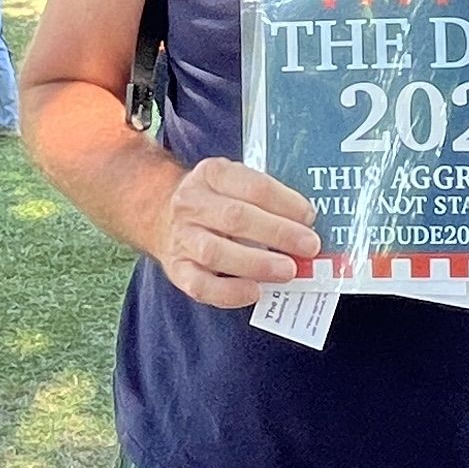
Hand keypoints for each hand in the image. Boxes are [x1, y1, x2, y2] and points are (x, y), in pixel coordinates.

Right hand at [151, 157, 323, 309]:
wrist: (159, 212)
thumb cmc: (214, 201)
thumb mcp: (234, 183)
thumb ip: (266, 200)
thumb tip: (306, 226)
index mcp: (212, 174)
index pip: (252, 185)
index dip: (284, 202)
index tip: (309, 217)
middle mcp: (192, 204)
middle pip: (235, 217)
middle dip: (277, 233)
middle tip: (309, 246)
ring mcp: (182, 238)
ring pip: (216, 252)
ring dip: (257, 263)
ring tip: (287, 271)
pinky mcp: (177, 269)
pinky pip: (200, 285)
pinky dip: (229, 292)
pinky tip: (255, 292)